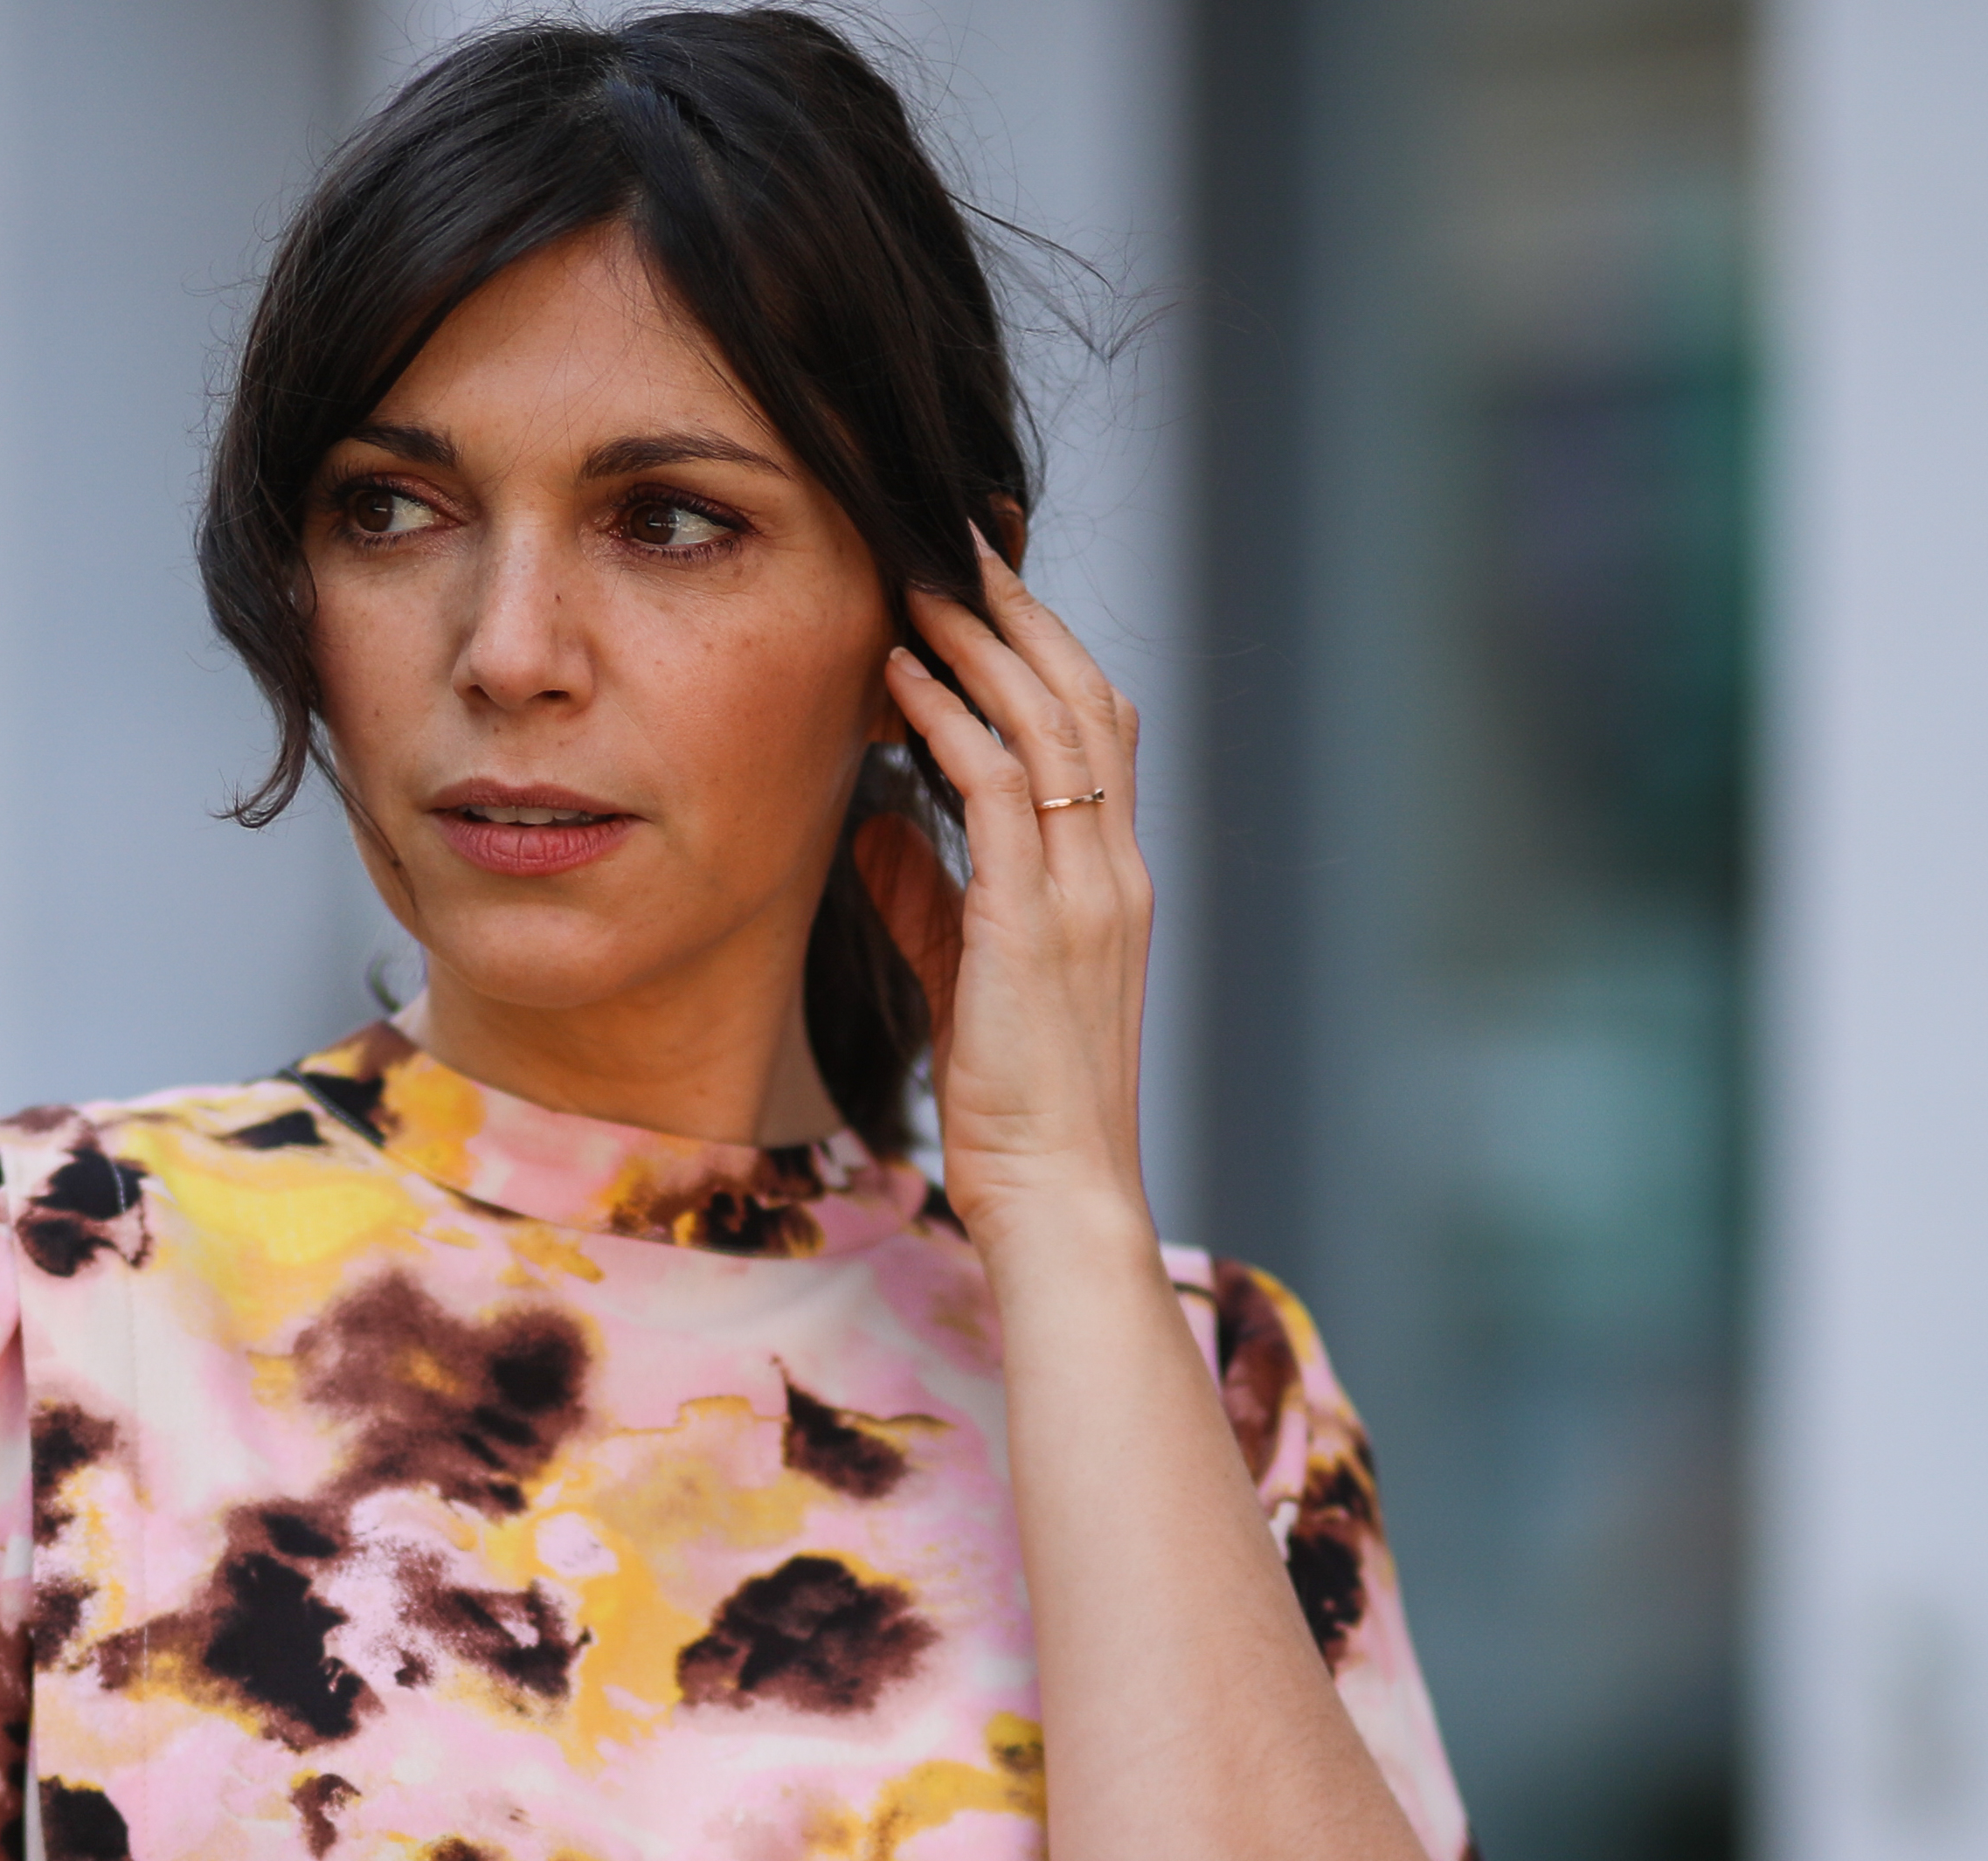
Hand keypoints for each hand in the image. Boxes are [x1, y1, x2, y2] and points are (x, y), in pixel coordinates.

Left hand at [872, 539, 1153, 1235]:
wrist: (1060, 1195)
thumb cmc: (1015, 1102)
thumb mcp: (966, 978)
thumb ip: (926, 895)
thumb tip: (874, 823)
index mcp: (1110, 879)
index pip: (1096, 726)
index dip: (1043, 645)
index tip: (983, 583)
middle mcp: (1113, 870)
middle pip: (1083, 697)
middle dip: (1020, 611)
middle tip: (957, 539)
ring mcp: (1087, 894)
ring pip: (1050, 725)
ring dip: (982, 645)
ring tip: (922, 582)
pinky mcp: (1039, 926)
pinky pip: (1003, 794)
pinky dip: (955, 724)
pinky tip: (904, 679)